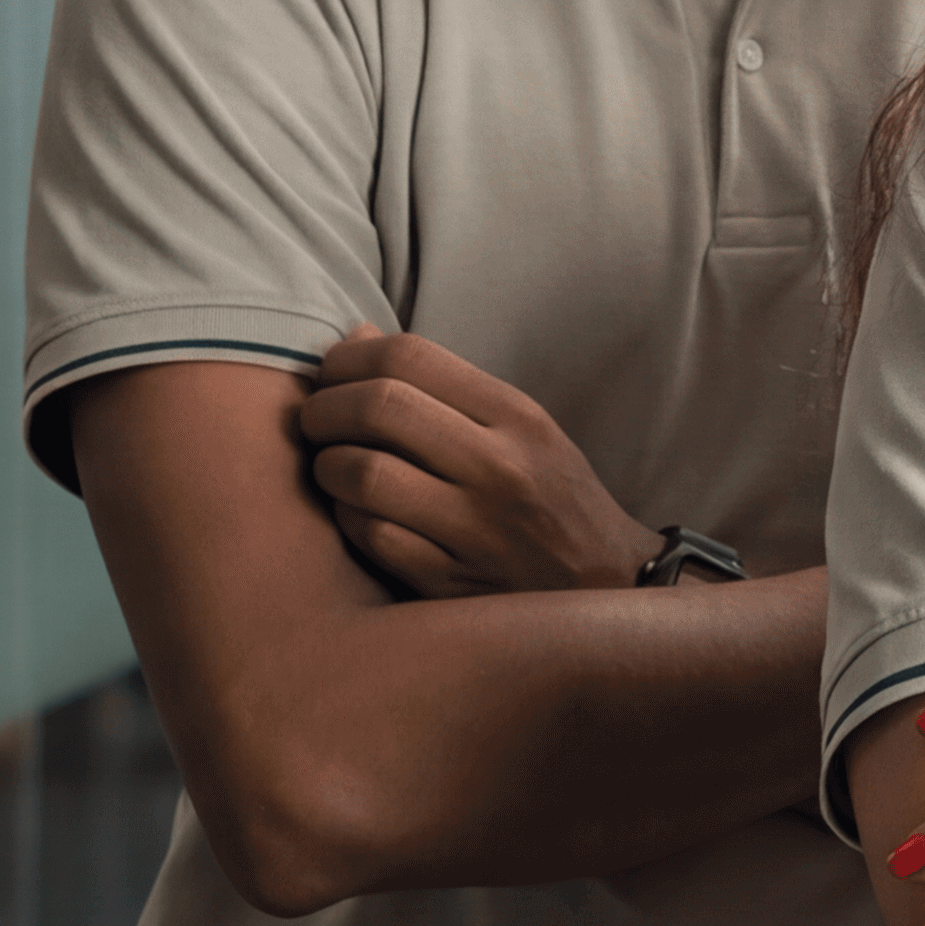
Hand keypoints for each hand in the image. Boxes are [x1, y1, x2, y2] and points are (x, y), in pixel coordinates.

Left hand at [294, 327, 655, 596]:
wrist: (610, 587)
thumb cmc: (552, 499)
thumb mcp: (522, 429)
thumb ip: (444, 385)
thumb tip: (357, 337)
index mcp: (518, 418)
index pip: (409, 356)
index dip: (348, 358)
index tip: (332, 375)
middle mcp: (501, 468)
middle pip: (378, 407)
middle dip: (323, 409)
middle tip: (314, 422)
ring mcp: (477, 530)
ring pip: (363, 474)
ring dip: (327, 466)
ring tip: (332, 468)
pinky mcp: (454, 584)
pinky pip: (371, 537)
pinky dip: (347, 519)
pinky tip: (355, 514)